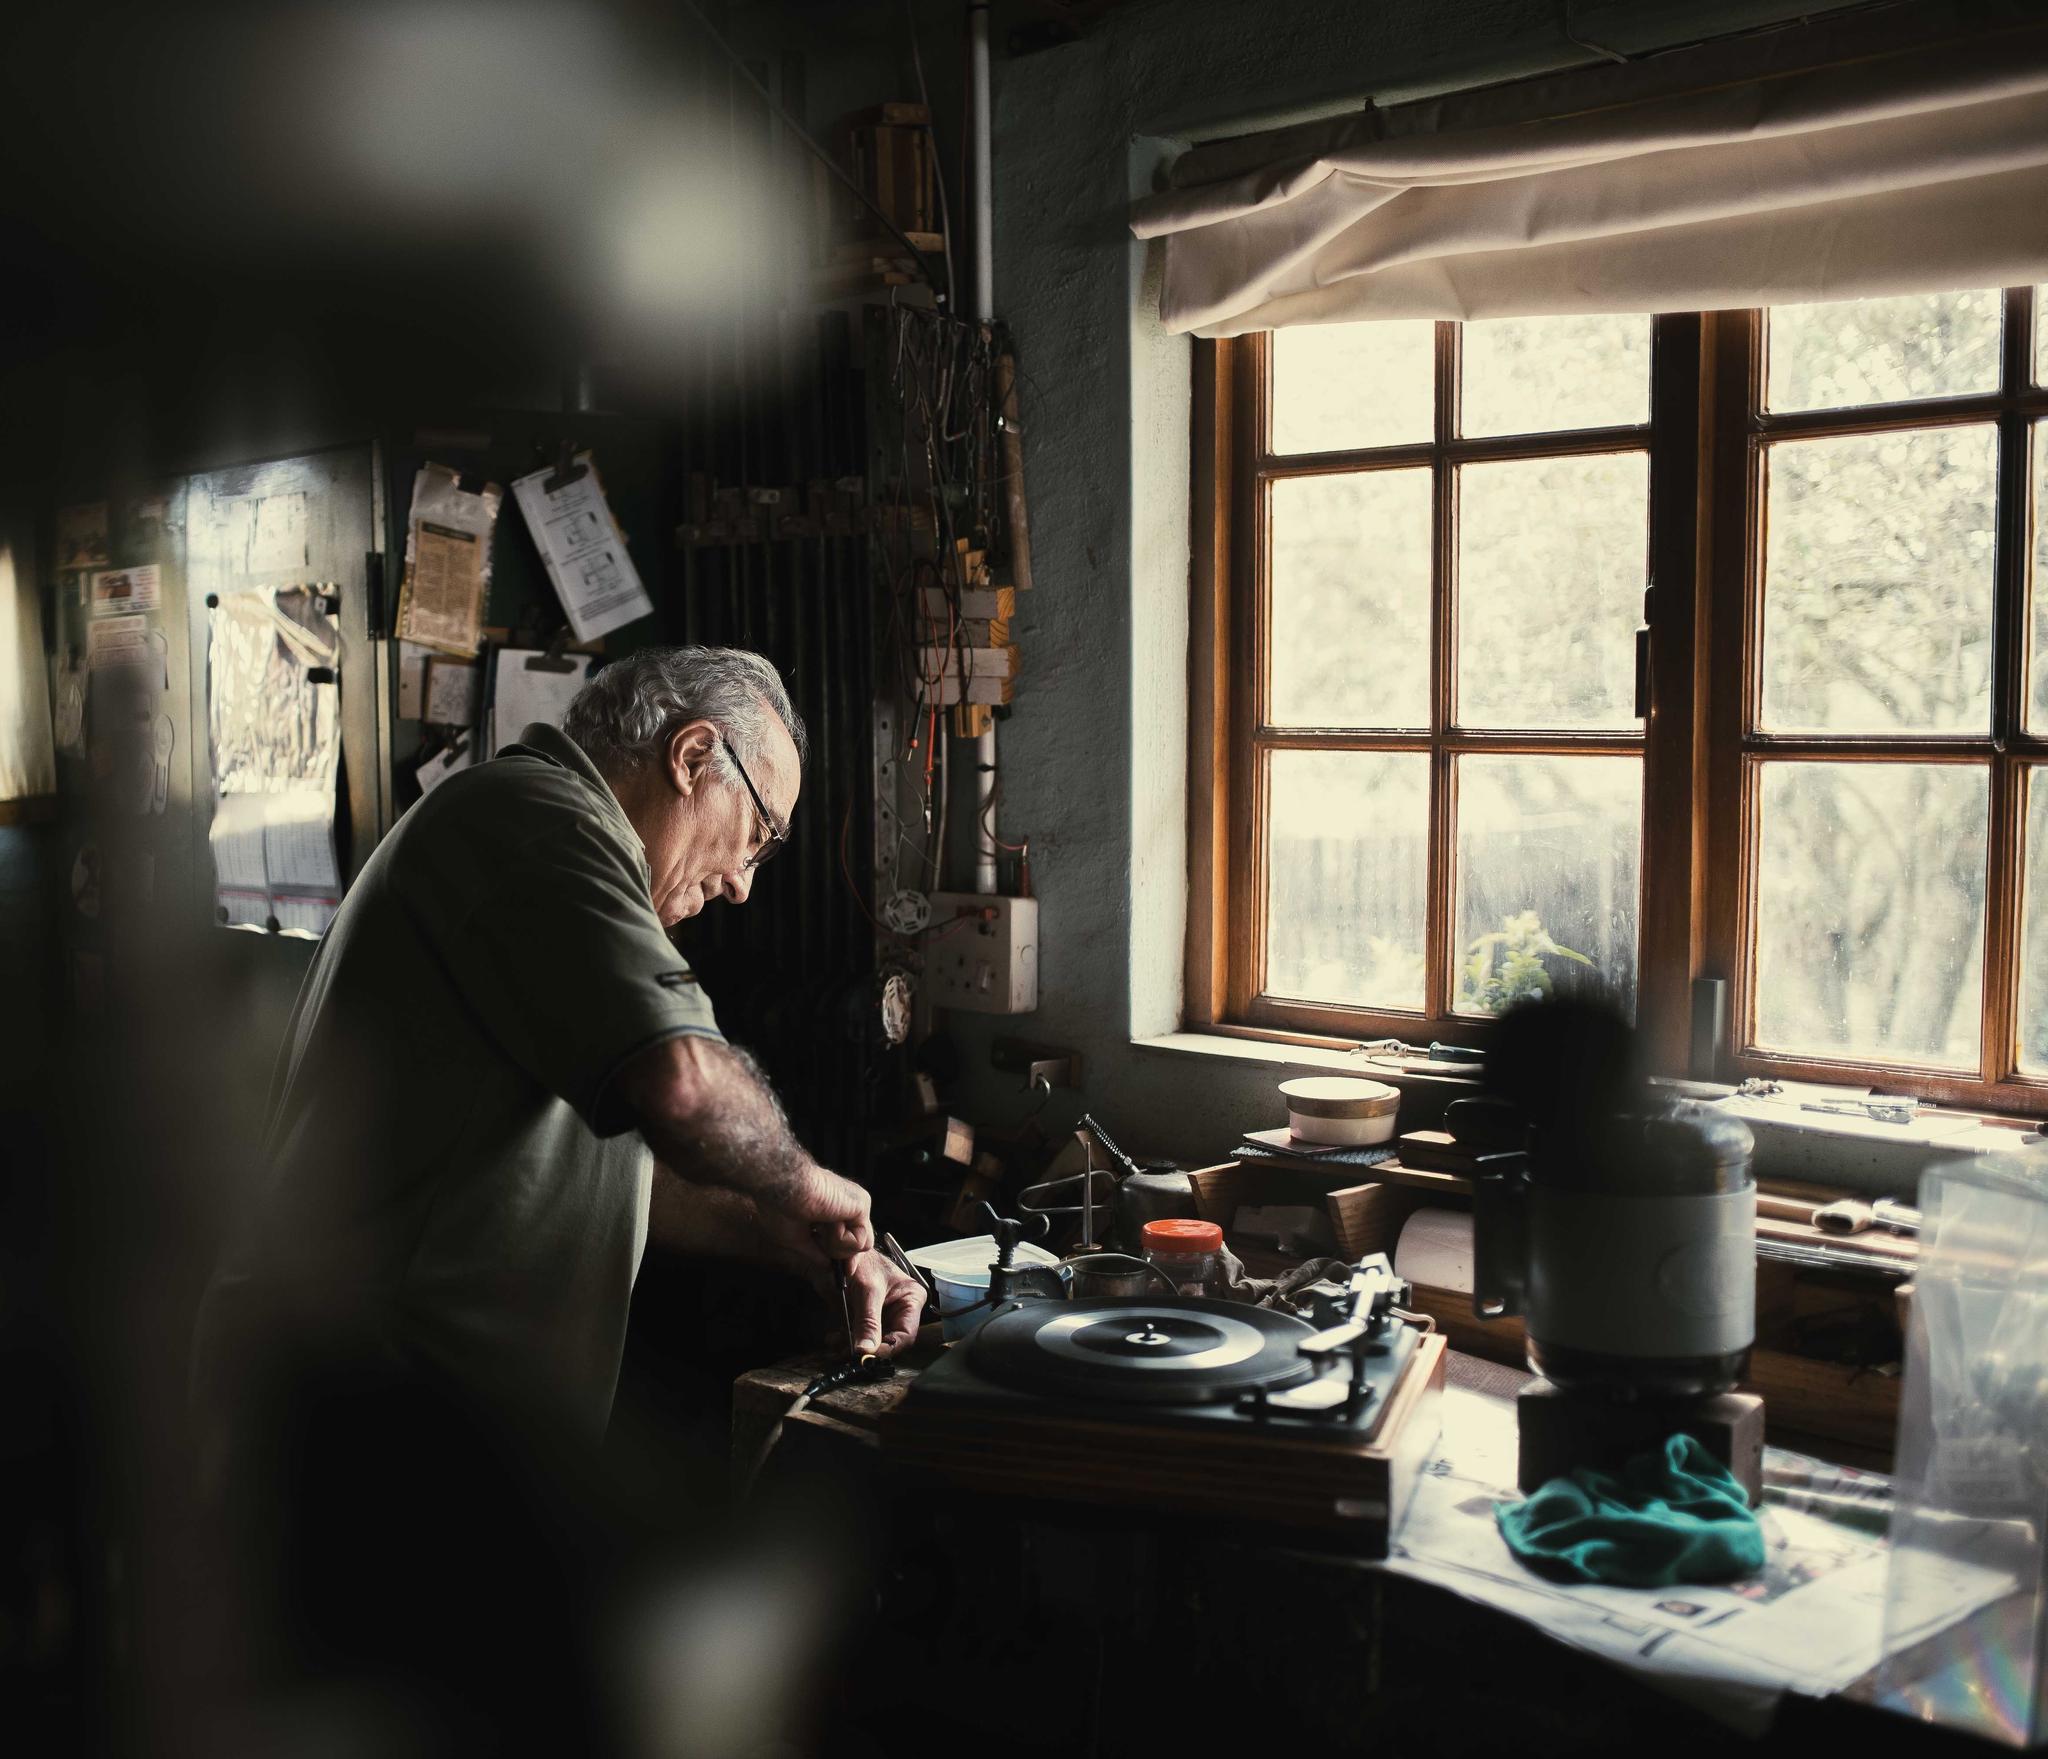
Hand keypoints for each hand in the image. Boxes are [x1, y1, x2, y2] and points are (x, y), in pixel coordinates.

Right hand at [751, 1164, 873, 1265]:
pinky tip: (827, 1222)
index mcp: (832, 1207)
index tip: (844, 1272)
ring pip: (860, 1245)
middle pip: (858, 1243)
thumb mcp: (795, 1237)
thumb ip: (815, 1252)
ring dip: (836, 1246)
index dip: (845, 1255)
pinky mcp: (863, 1205)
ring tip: (819, 1227)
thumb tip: (828, 1266)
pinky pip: (860, 1241)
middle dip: (842, 1254)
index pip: (849, 1236)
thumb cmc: (780, 1206)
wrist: (782, 1187)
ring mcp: (857, 1203)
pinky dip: (840, 1240)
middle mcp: (848, 1204)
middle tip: (821, 1241)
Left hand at [826, 1250, 925, 1357]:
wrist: (836, 1250)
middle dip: (867, 1349)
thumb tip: (866, 1350)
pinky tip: (833, 1339)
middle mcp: (898, 1310)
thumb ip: (868, 1321)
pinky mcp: (862, 1318)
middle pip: (887, 1341)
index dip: (888, 1348)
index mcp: (910, 1299)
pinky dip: (844, 1342)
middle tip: (849, 1355)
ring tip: (836, 1346)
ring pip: (870, 1343)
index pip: (906, 1334)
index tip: (869, 1356)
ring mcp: (879, 1316)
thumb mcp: (867, 1290)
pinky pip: (856, 1337)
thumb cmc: (861, 1259)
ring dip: (851, 1348)